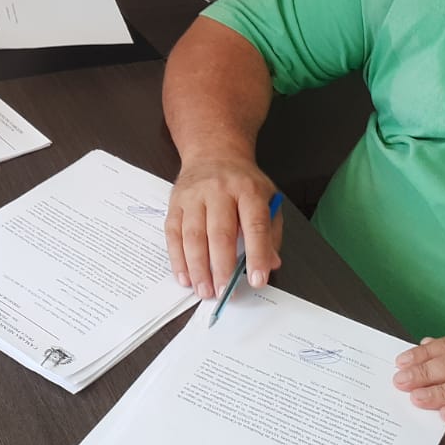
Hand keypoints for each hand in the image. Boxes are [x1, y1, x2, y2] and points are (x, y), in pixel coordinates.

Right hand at [164, 158, 281, 299]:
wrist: (213, 152)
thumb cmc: (243, 182)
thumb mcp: (267, 198)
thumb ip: (270, 232)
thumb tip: (271, 263)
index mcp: (248, 189)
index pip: (255, 225)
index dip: (257, 254)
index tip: (257, 280)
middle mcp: (219, 190)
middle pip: (220, 233)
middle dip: (221, 267)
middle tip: (223, 292)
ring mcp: (194, 196)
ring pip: (193, 236)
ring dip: (198, 267)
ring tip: (204, 291)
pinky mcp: (175, 203)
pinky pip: (173, 234)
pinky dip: (178, 259)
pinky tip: (185, 277)